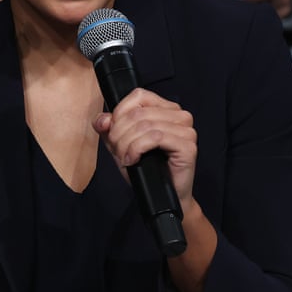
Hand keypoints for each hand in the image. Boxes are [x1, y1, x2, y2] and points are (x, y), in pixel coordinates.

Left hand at [92, 89, 197, 203]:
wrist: (162, 197)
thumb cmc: (146, 170)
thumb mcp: (122, 145)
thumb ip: (110, 129)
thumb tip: (103, 120)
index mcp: (166, 109)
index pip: (139, 95)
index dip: (119, 113)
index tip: (113, 134)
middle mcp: (179, 115)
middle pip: (139, 112)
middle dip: (120, 133)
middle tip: (118, 151)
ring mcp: (186, 130)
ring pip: (146, 125)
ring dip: (127, 144)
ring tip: (126, 158)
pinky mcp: (188, 146)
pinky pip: (156, 138)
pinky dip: (138, 149)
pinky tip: (135, 160)